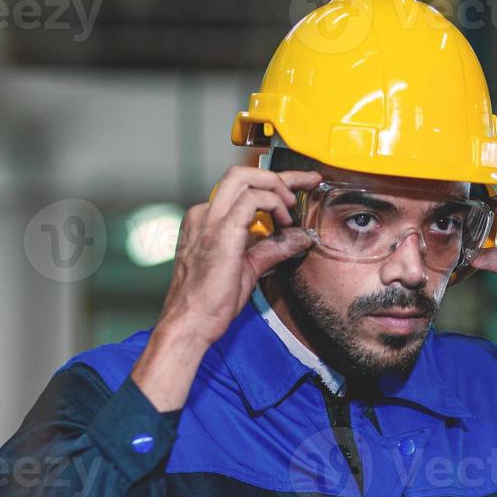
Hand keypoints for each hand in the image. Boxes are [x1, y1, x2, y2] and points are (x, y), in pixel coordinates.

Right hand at [132, 166, 319, 409]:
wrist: (189, 323)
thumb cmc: (208, 302)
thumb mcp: (248, 268)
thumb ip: (272, 249)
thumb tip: (299, 238)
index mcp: (206, 221)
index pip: (241, 188)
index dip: (274, 182)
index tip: (300, 185)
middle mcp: (204, 214)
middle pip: (243, 174)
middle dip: (280, 175)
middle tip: (306, 184)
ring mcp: (210, 220)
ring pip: (246, 178)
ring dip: (277, 188)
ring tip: (292, 210)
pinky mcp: (221, 231)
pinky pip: (252, 199)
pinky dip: (274, 204)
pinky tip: (284, 222)